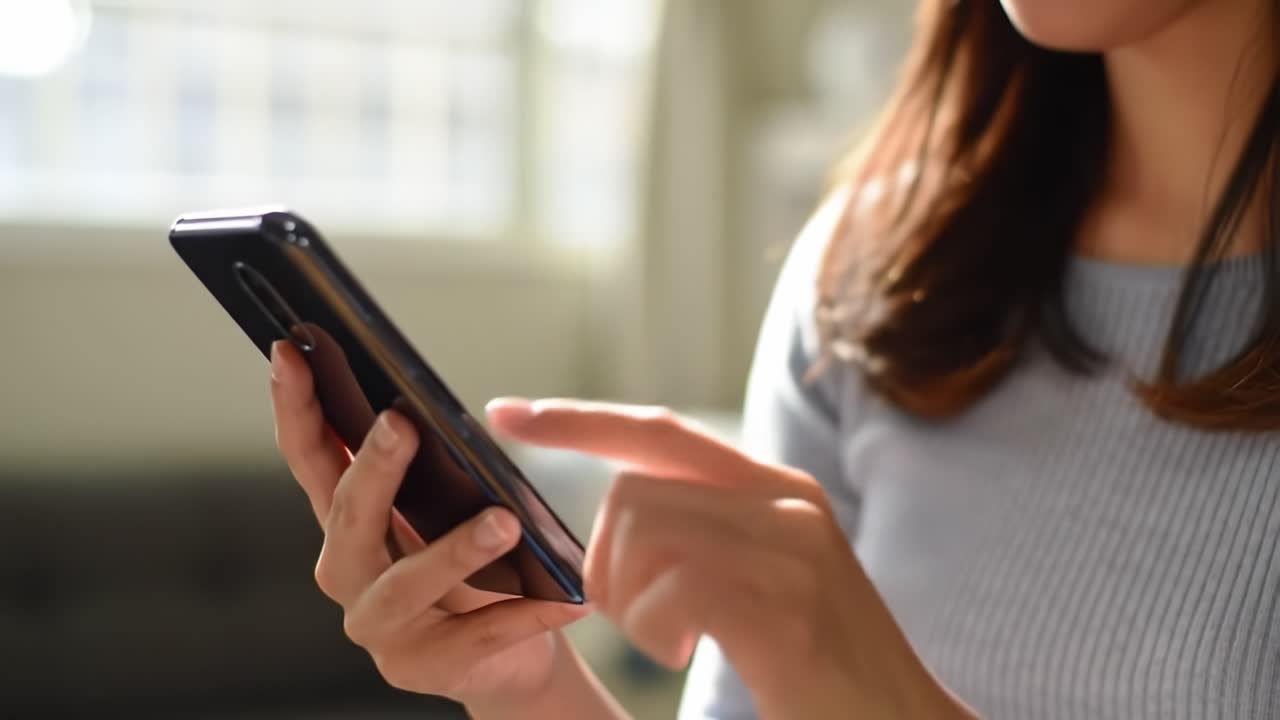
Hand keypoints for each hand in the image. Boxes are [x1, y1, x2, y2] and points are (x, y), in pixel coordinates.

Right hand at [268, 342, 590, 707]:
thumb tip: (435, 406)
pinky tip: (562, 599)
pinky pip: (475, 638)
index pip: (311, 457)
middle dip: (373, 468)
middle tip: (401, 422)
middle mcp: (348, 572)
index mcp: (350, 522)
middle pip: (348, 517)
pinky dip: (521, 616)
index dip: (296, 405)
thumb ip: (433, 467)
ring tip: (504, 522)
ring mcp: (380, 626)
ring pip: (406, 584)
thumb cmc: (476, 568)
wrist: (511, 655)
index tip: (290, 351)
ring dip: (455, 551)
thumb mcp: (448, 509)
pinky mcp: (423, 668)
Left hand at [487, 398, 971, 719]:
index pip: (658, 431)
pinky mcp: (782, 604)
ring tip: (674, 641)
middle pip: (633, 490)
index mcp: (779, 489)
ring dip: (632, 603)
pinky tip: (691, 652)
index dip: (577, 420)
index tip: (508, 415)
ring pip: (643, 532)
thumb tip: (621, 514)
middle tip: (635, 616)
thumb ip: (710, 532)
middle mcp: (787, 501)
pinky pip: (671, 590)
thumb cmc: (824, 667)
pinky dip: (656, 632)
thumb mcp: (771, 577)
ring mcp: (790, 548)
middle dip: (604, 559)